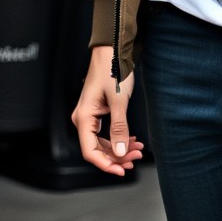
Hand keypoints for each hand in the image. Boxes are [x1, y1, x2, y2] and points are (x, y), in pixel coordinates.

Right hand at [71, 45, 143, 176]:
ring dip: (120, 148)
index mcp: (83, 117)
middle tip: (137, 158)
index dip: (106, 165)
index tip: (122, 171)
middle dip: (117, 156)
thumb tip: (119, 152)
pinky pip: (105, 132)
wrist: (112, 49)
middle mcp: (83, 118)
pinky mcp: (97, 112)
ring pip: (103, 142)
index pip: (90, 152)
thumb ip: (119, 128)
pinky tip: (132, 140)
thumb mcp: (118, 101)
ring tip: (138, 150)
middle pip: (97, 149)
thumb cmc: (112, 68)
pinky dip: (119, 138)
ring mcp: (90, 116)